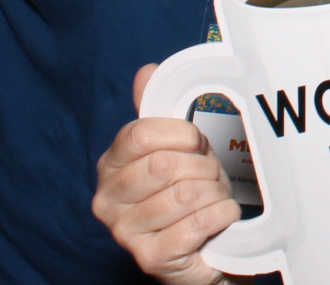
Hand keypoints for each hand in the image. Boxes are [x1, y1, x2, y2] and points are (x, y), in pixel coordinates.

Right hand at [93, 64, 236, 284]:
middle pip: (164, 165)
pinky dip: (221, 215)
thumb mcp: (174, 148)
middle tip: (210, 175)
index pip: (139, 135)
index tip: (196, 142)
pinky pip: (197, 223)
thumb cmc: (185, 192)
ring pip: (185, 194)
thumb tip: (147, 72)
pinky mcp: (151, 258)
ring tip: (213, 198)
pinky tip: (220, 217)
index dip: (180, 134)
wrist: (200, 246)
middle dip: (202, 166)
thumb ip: (157, 113)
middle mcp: (108, 201)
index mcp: (109, 166)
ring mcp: (125, 233)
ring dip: (214, 193)